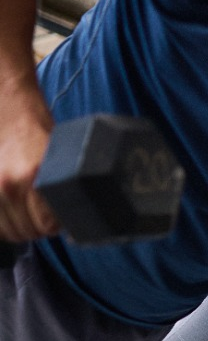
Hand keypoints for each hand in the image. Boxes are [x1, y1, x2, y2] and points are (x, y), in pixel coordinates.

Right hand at [0, 106, 56, 241]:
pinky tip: (12, 211)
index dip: (57, 226)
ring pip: (8, 231)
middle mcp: (10, 186)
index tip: (59, 220)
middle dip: (39, 228)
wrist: (10, 108)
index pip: (47, 226)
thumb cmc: (40, 132)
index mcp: (35, 178)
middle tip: (45, 217)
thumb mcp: (62, 159)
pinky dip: (3, 222)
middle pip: (27, 232)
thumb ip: (63, 189)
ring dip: (21, 227)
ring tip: (28, 213)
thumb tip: (69, 220)